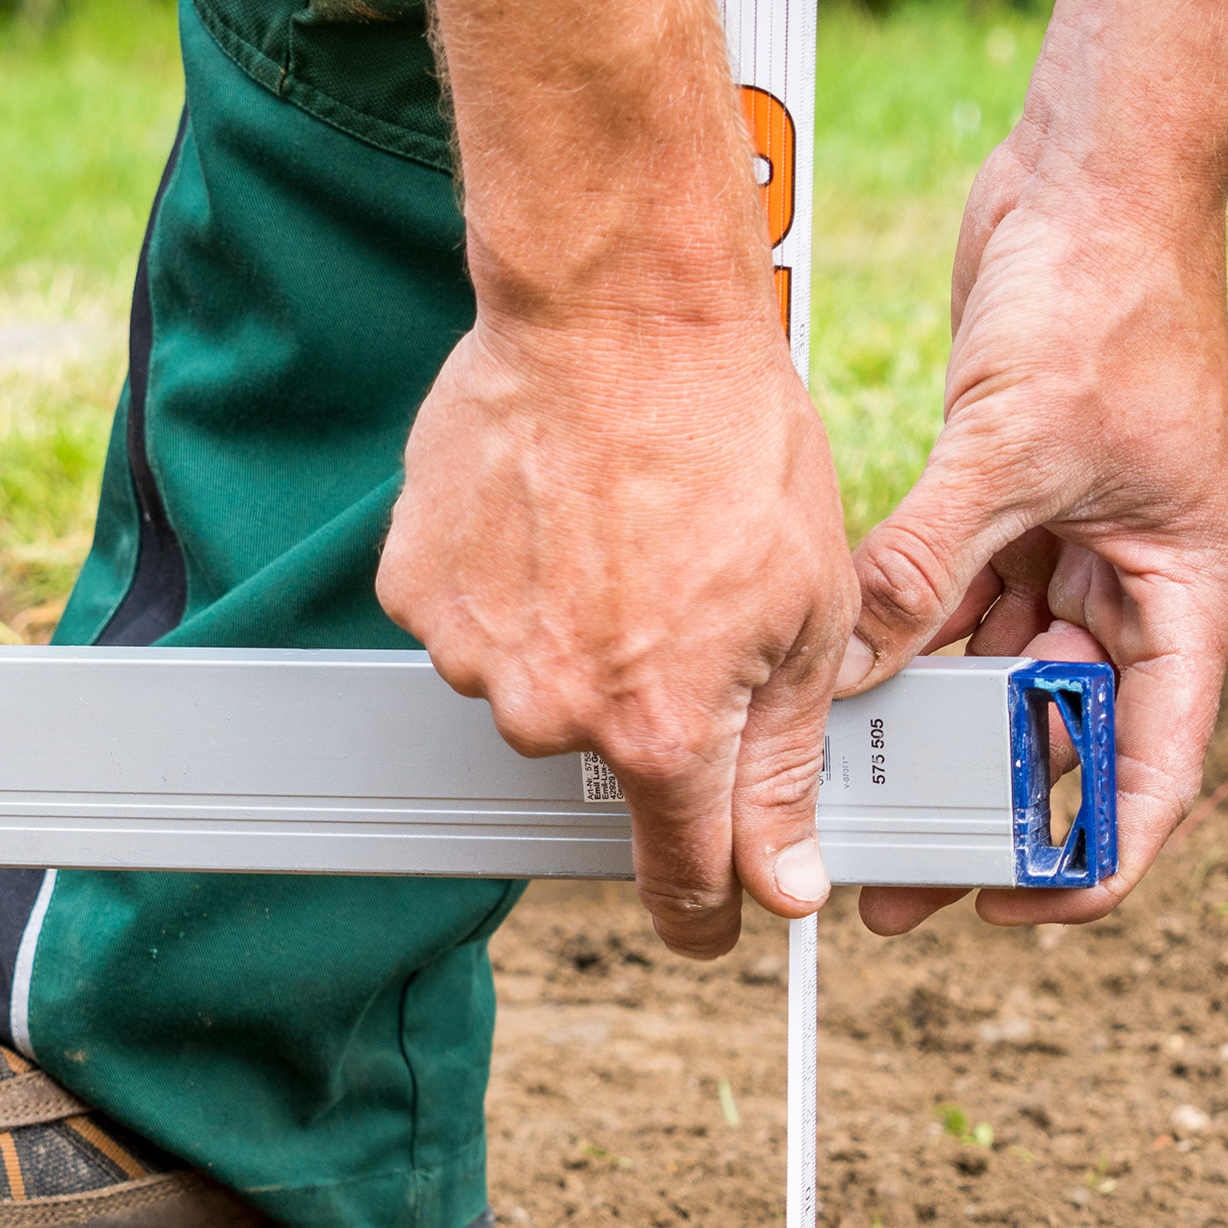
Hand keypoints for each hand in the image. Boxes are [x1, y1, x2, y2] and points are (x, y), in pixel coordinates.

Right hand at [382, 301, 854, 958]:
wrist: (616, 312)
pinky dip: (510, 582)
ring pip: (533, 682)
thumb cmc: (731, 437)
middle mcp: (549, 712)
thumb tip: (782, 883)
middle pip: (604, 757)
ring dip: (576, 632)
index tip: (714, 916)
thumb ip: (786, 762)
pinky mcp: (415, 586)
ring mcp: (469, 651)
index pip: (678, 877)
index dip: (708, 907)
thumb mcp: (811, 607)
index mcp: (660, 729)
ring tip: (622, 532)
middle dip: (650, 700)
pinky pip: (471, 620)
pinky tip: (555, 510)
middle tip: (688, 594)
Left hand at [843, 131, 1227, 933]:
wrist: (1093, 180)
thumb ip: (929, 563)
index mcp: (1190, 595)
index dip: (1093, 855)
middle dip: (980, 809)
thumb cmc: (1104, 302)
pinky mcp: (1012, 507)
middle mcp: (1138, 588)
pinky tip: (836, 696)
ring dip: (928, 739)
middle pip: (1062, 736)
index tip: (1018, 912)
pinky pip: (956, 607)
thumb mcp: (1015, 447)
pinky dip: (903, 650)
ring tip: (845, 807)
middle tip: (889, 880)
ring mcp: (1075, 549)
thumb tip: (845, 670)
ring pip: (998, 679)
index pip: (1154, 767)